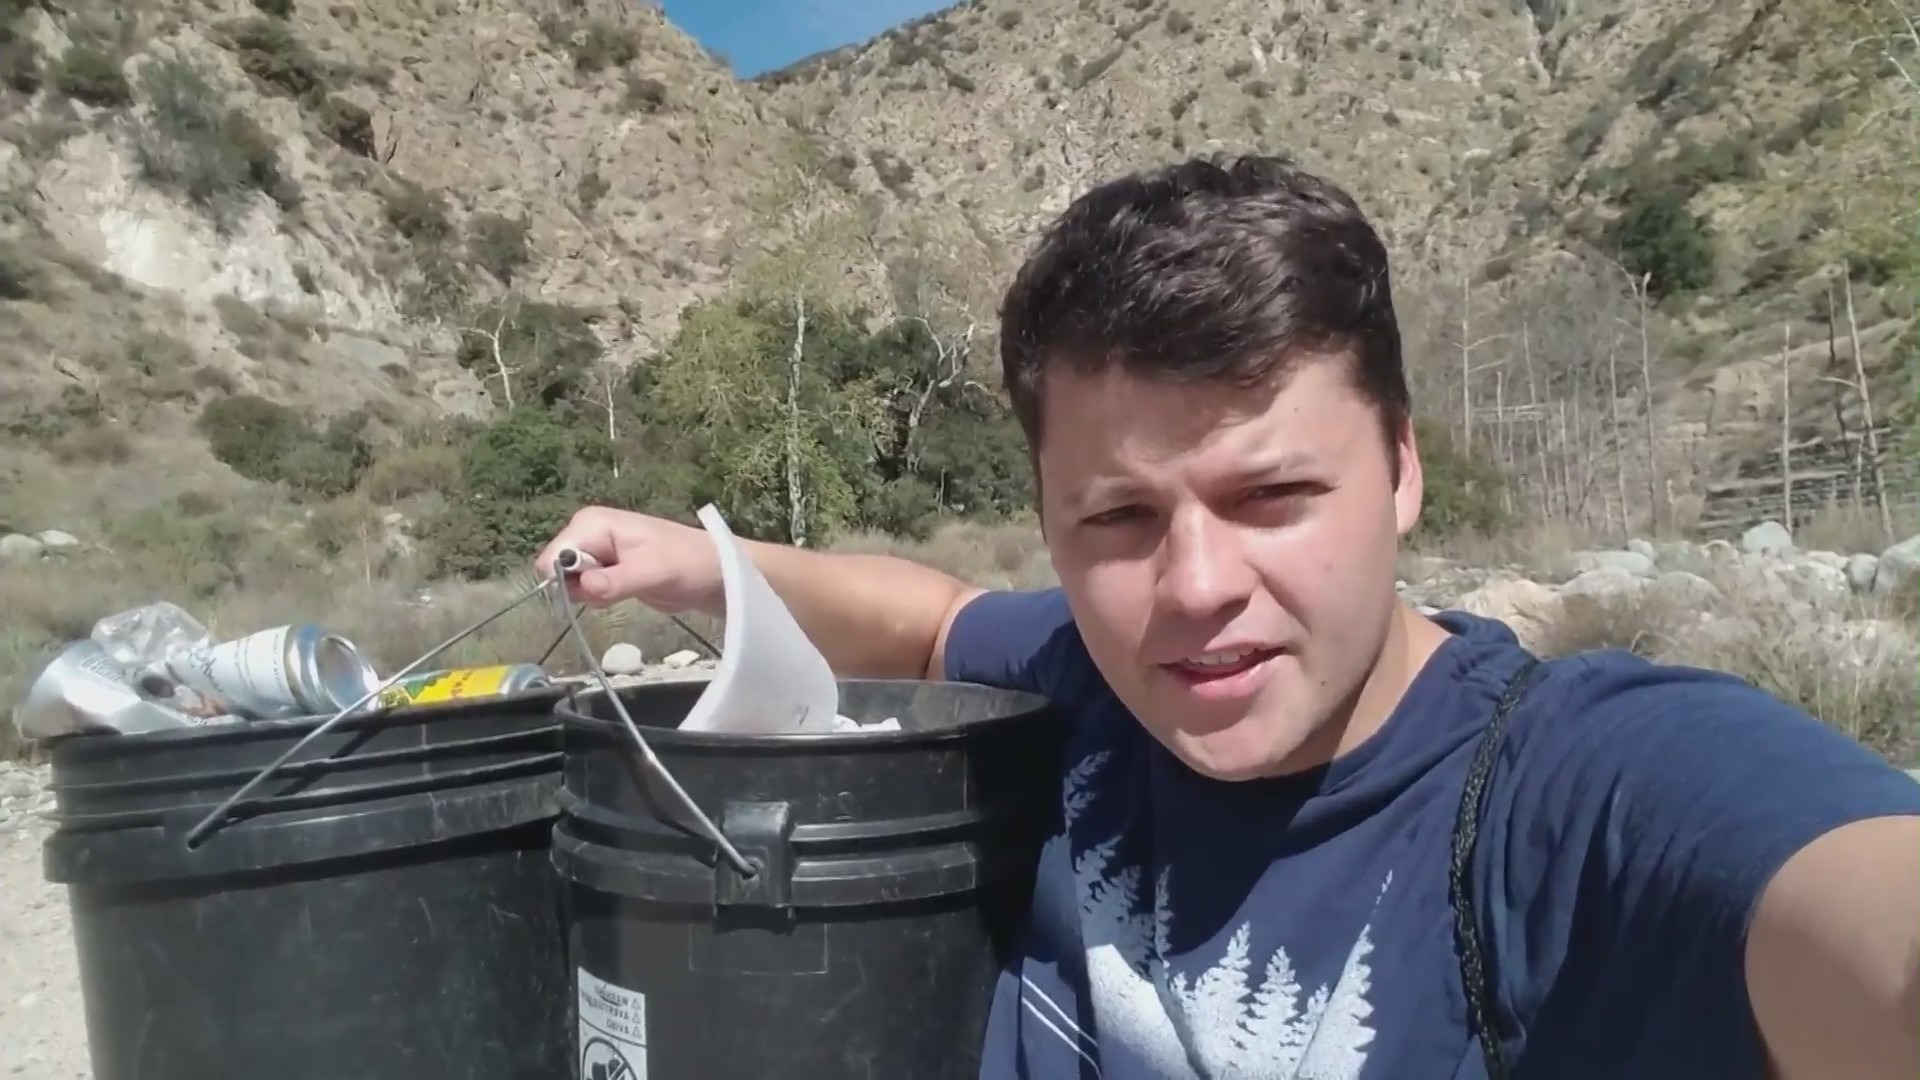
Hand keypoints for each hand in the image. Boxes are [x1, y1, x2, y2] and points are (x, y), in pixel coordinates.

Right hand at [536, 507, 722, 613]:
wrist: (714, 572)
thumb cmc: (686, 565)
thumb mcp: (651, 574)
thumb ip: (614, 582)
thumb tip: (582, 588)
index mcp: (591, 523)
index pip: (551, 557)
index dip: (565, 580)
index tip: (594, 591)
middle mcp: (587, 532)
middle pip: (558, 570)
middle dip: (581, 588)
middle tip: (615, 590)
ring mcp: (596, 549)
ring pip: (572, 583)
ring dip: (594, 594)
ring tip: (626, 588)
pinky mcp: (606, 567)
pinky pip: (587, 588)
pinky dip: (602, 596)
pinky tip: (626, 591)